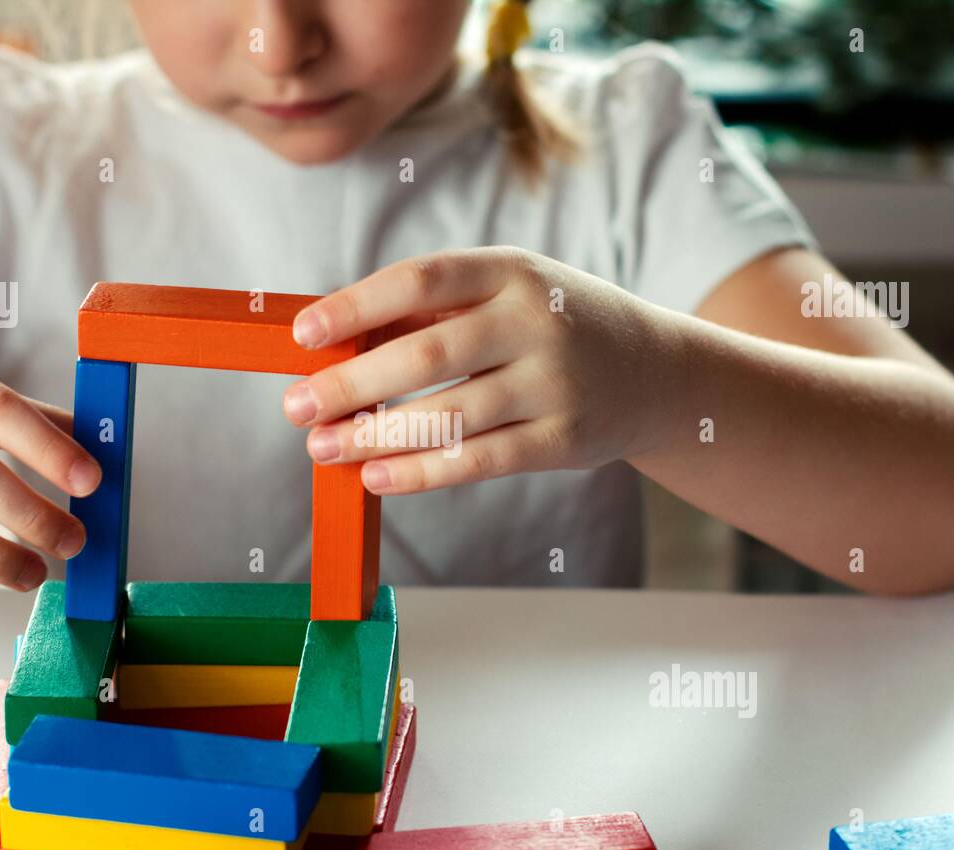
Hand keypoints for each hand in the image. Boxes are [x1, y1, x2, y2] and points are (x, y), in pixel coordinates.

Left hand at [282, 246, 672, 492]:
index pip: (422, 280)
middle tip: (294, 407)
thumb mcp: (511, 292)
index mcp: (513, 271)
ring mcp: (554, 384)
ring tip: (322, 447)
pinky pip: (477, 461)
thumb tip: (338, 347)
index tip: (302, 335)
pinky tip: (374, 474)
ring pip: (447, 416)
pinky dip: (419, 472)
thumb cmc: (558, 325)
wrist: (659, 371)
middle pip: (426, 354)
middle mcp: (536, 322)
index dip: (356, 306)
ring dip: (373, 435)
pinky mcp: (563, 440)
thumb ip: (438, 312)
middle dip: (350, 384)